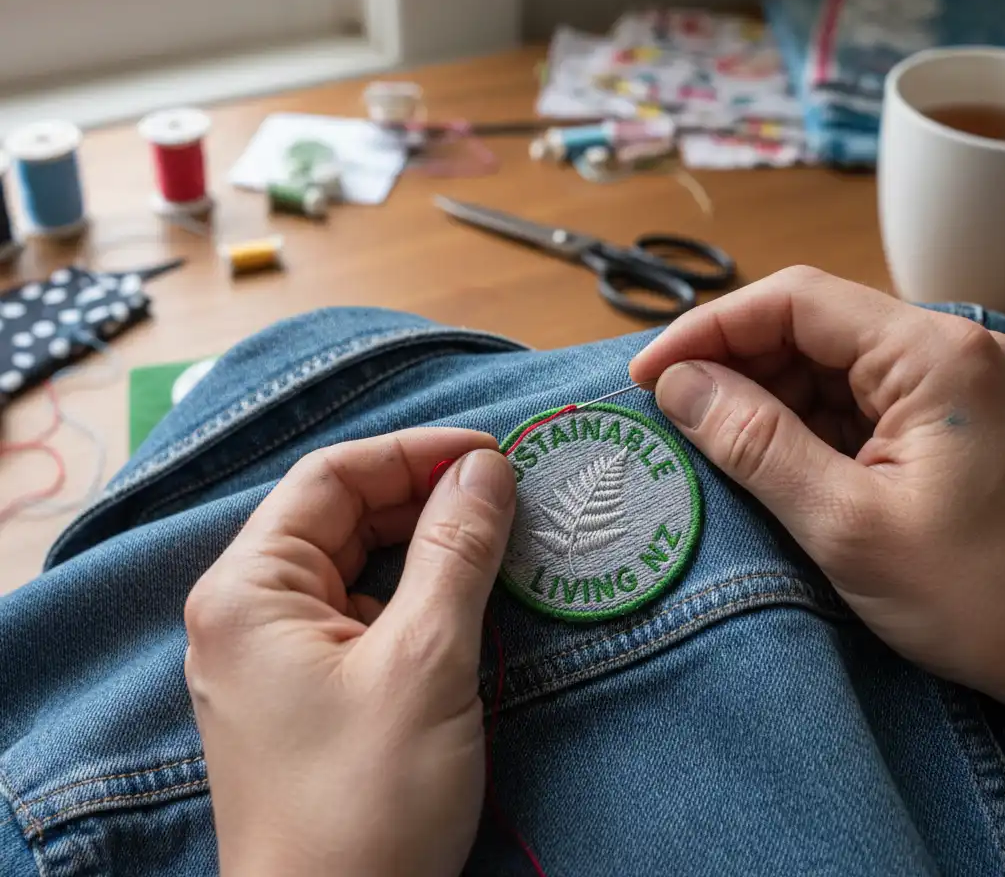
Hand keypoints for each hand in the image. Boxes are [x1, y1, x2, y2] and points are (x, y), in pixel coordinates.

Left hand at [184, 429, 515, 876]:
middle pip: (340, 515)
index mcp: (248, 589)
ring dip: (423, 543)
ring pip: (355, 562)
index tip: (491, 454)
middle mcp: (248, 611)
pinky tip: (462, 594)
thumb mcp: (424, 662)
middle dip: (422, 496)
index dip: (413, 453)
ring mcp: (274, 653)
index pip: (331, 477)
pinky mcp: (306, 690)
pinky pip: (361, 611)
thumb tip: (486, 468)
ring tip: (494, 536)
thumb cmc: (366, 803)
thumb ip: (456, 551)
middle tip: (503, 496)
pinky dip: (413, 592)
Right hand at [631, 266, 1004, 707]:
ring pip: (822, 363)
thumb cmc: (986, 600)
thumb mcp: (848, 526)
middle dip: (731, 366)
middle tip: (671, 416)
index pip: (795, 301)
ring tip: (710, 445)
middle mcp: (945, 351)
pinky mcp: (939, 420)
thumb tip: (677, 385)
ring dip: (759, 398)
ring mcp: (945, 385)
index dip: (708, 328)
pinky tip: (763, 460)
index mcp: (935, 356)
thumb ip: (756, 444)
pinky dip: (796, 426)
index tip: (648, 374)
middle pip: (807, 326)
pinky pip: (848, 401)